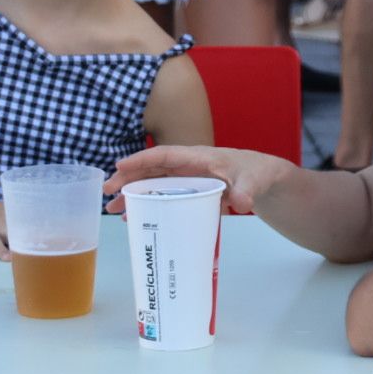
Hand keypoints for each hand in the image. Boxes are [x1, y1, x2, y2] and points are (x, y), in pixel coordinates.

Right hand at [104, 144, 290, 216]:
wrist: (265, 180)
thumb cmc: (257, 173)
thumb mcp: (254, 181)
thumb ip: (246, 190)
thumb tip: (242, 202)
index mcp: (199, 158)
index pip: (165, 155)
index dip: (142, 160)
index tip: (119, 167)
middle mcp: (189, 167)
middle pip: (153, 170)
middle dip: (128, 178)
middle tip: (107, 193)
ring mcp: (188, 179)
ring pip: (155, 184)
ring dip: (134, 193)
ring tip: (114, 209)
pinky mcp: (191, 192)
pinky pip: (164, 195)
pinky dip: (148, 204)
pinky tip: (135, 218)